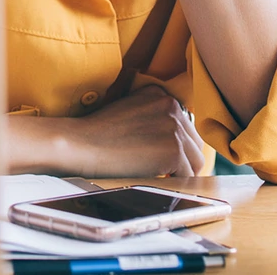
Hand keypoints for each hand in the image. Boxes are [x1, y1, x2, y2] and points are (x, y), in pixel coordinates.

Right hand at [67, 86, 202, 177]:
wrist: (81, 145)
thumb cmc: (99, 133)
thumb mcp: (131, 111)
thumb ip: (154, 117)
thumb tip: (175, 140)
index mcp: (160, 94)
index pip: (185, 125)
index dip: (176, 144)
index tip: (159, 154)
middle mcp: (171, 105)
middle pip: (194, 141)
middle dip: (182, 158)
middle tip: (161, 170)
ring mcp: (174, 127)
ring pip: (195, 159)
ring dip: (181, 171)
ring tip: (159, 175)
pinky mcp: (173, 150)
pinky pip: (187, 174)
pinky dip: (174, 182)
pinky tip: (155, 178)